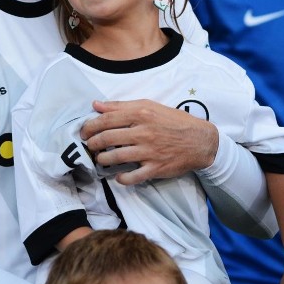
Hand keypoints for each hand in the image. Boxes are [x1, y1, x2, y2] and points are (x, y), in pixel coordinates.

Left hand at [79, 99, 218, 185]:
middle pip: (107, 138)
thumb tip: (96, 105)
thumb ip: (121, 106)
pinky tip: (118, 176)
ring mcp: (149, 152)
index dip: (90, 126)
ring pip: (115, 158)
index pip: (107, 120)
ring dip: (102, 160)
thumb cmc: (173, 121)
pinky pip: (132, 177)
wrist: (200, 140)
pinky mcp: (155, 168)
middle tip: (88, 146)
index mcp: (141, 114)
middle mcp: (143, 132)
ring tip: (100, 160)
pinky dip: (121, 178)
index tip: (83, 132)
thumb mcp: (150, 106)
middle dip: (92, 144)